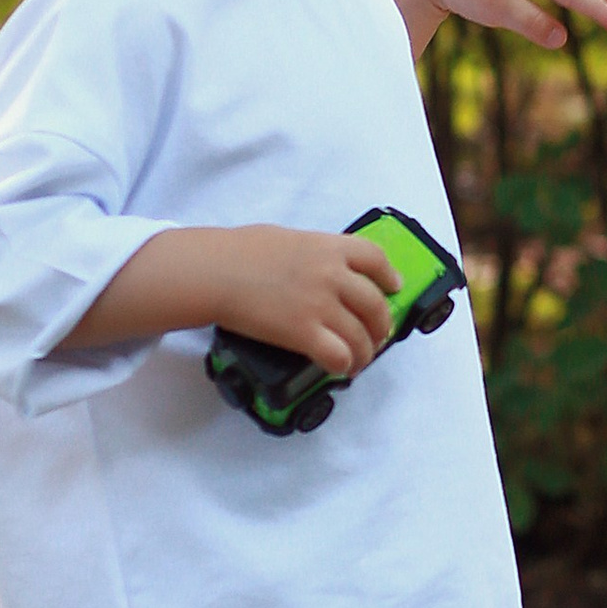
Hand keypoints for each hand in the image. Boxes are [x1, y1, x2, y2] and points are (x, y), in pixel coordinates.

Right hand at [63, 224, 402, 370]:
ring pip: (362, 337)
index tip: (392, 287)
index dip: (389, 277)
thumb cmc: (239, 251)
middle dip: (382, 325)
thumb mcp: (287, 238)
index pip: (376, 259)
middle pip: (376, 305)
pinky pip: (339, 356)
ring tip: (359, 360)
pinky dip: (344, 366)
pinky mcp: (303, 333)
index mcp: (329, 247)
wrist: (214, 272)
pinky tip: (338, 368)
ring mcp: (320, 304)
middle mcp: (332, 275)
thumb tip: (325, 266)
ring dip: (365, 353)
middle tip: (377, 337)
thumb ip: (314, 252)